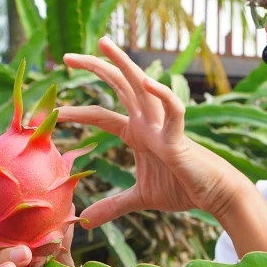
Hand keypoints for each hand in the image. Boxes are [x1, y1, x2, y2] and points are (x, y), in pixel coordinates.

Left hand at [59, 37, 245, 227]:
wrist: (213, 194)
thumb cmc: (181, 187)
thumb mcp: (139, 198)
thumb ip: (113, 205)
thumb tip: (86, 222)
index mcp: (137, 131)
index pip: (101, 115)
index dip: (78, 112)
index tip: (53, 112)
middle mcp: (148, 121)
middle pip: (118, 85)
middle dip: (94, 68)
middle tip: (65, 57)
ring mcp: (163, 125)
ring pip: (142, 86)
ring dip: (123, 64)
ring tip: (104, 44)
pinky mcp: (179, 137)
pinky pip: (173, 110)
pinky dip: (162, 94)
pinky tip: (147, 82)